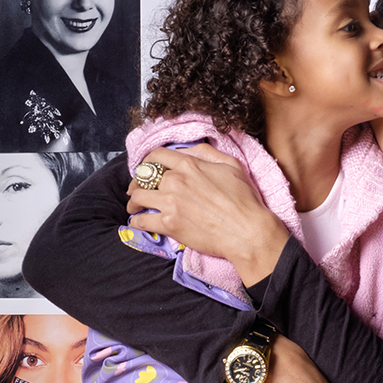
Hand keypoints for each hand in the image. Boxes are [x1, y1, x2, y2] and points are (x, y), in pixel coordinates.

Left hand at [127, 144, 288, 284]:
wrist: (247, 232)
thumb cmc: (245, 200)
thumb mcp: (231, 165)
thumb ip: (208, 154)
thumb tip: (190, 150)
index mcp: (189, 164)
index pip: (156, 155)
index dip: (148, 161)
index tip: (146, 169)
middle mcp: (175, 181)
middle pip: (144, 176)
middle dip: (138, 182)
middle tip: (137, 189)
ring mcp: (170, 203)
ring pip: (139, 197)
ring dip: (134, 202)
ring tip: (135, 207)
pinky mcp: (169, 224)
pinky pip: (142, 221)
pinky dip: (137, 222)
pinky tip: (139, 223)